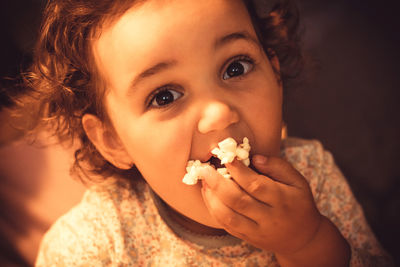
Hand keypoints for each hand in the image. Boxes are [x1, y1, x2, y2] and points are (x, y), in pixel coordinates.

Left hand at [200, 155, 321, 254]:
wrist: (303, 239)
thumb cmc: (298, 203)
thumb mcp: (298, 181)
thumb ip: (278, 166)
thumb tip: (254, 157)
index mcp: (282, 200)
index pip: (256, 185)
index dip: (238, 171)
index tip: (226, 157)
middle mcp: (268, 217)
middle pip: (238, 201)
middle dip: (218, 184)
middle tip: (205, 169)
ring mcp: (257, 231)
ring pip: (229, 216)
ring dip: (212, 198)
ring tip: (204, 181)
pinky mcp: (248, 238)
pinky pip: (226, 226)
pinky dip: (214, 210)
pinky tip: (208, 195)